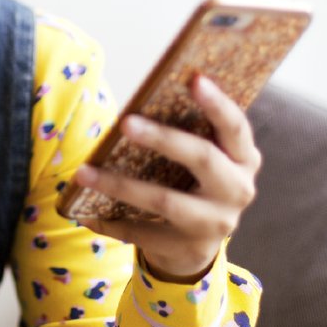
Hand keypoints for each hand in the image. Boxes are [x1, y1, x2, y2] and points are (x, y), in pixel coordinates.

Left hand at [73, 74, 260, 281]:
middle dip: (162, 138)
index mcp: (243, 158)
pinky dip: (111, 221)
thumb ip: (187, 133)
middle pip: (202, 158)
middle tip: (125, 122)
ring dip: (119, 185)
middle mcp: (237, 190)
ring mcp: (216, 223)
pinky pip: (144, 231)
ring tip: (83, 172)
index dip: (217, 103)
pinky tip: (85, 212)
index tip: (194, 78)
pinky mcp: (190, 248)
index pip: (235, 126)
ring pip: (165, 200)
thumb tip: (139, 103)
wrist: (197, 244)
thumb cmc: (193, 182)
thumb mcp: (202, 158)